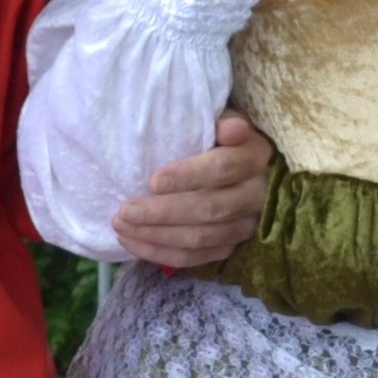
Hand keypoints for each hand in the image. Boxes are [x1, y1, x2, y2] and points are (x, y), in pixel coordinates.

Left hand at [113, 113, 273, 267]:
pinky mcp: (232, 246)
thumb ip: (223, 121)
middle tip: (125, 212)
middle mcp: (256, 195)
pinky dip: (162, 254)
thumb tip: (230, 128)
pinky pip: (197, 257)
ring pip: (201, 237)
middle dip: (163, 213)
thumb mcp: (223, 120)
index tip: (152, 181)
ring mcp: (246, 225)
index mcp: (254, 157)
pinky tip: (134, 243)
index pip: (222, 169)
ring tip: (122, 227)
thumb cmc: (219, 137)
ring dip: (157, 236)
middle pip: (209, 209)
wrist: (242, 167)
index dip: (188, 176)